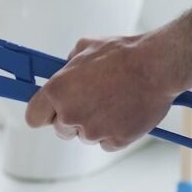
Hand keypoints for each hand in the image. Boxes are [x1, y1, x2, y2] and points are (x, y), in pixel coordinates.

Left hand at [25, 35, 181, 151]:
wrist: (157, 66)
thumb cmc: (123, 53)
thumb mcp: (85, 48)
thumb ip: (68, 67)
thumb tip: (64, 75)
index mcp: (58, 91)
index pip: (34, 117)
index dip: (43, 114)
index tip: (51, 112)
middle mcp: (71, 115)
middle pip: (61, 131)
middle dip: (74, 120)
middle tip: (93, 102)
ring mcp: (94, 131)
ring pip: (86, 137)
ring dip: (96, 126)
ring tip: (115, 102)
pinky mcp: (116, 141)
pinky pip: (107, 143)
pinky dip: (115, 132)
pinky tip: (126, 112)